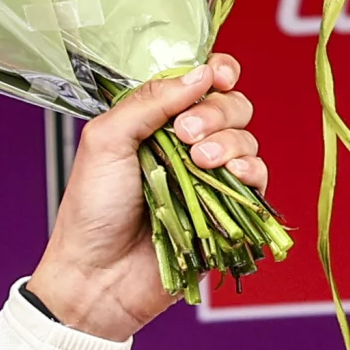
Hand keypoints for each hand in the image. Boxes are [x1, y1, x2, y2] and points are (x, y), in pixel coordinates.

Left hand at [28, 55, 267, 340]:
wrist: (98, 276)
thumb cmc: (91, 211)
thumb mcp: (105, 142)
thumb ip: (149, 102)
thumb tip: (200, 73)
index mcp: (154, 122)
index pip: (199, 83)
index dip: (217, 73)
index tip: (219, 76)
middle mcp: (185, 145)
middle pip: (231, 106)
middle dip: (217, 112)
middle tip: (185, 134)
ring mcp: (208, 178)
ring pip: (247, 140)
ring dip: (229, 142)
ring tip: (198, 162)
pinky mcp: (227, 210)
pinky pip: (258, 179)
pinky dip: (251, 170)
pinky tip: (232, 174)